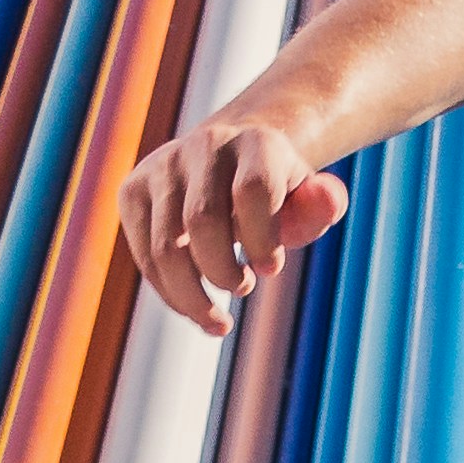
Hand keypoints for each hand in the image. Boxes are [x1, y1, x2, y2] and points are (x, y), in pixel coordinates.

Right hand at [119, 111, 349, 335]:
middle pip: (202, 221)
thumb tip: (330, 200)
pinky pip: (144, 255)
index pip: (253, 190)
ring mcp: (162, 166)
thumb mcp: (307, 201)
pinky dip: (170, 294)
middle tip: (244, 287)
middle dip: (223, 272)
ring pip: (165, 247)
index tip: (271, 269)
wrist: (231, 162)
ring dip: (193, 297)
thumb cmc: (277, 196)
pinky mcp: (132, 190)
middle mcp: (204, 145)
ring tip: (219, 320)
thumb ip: (323, 204)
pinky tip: (196, 310)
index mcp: (256, 142)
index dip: (262, 239)